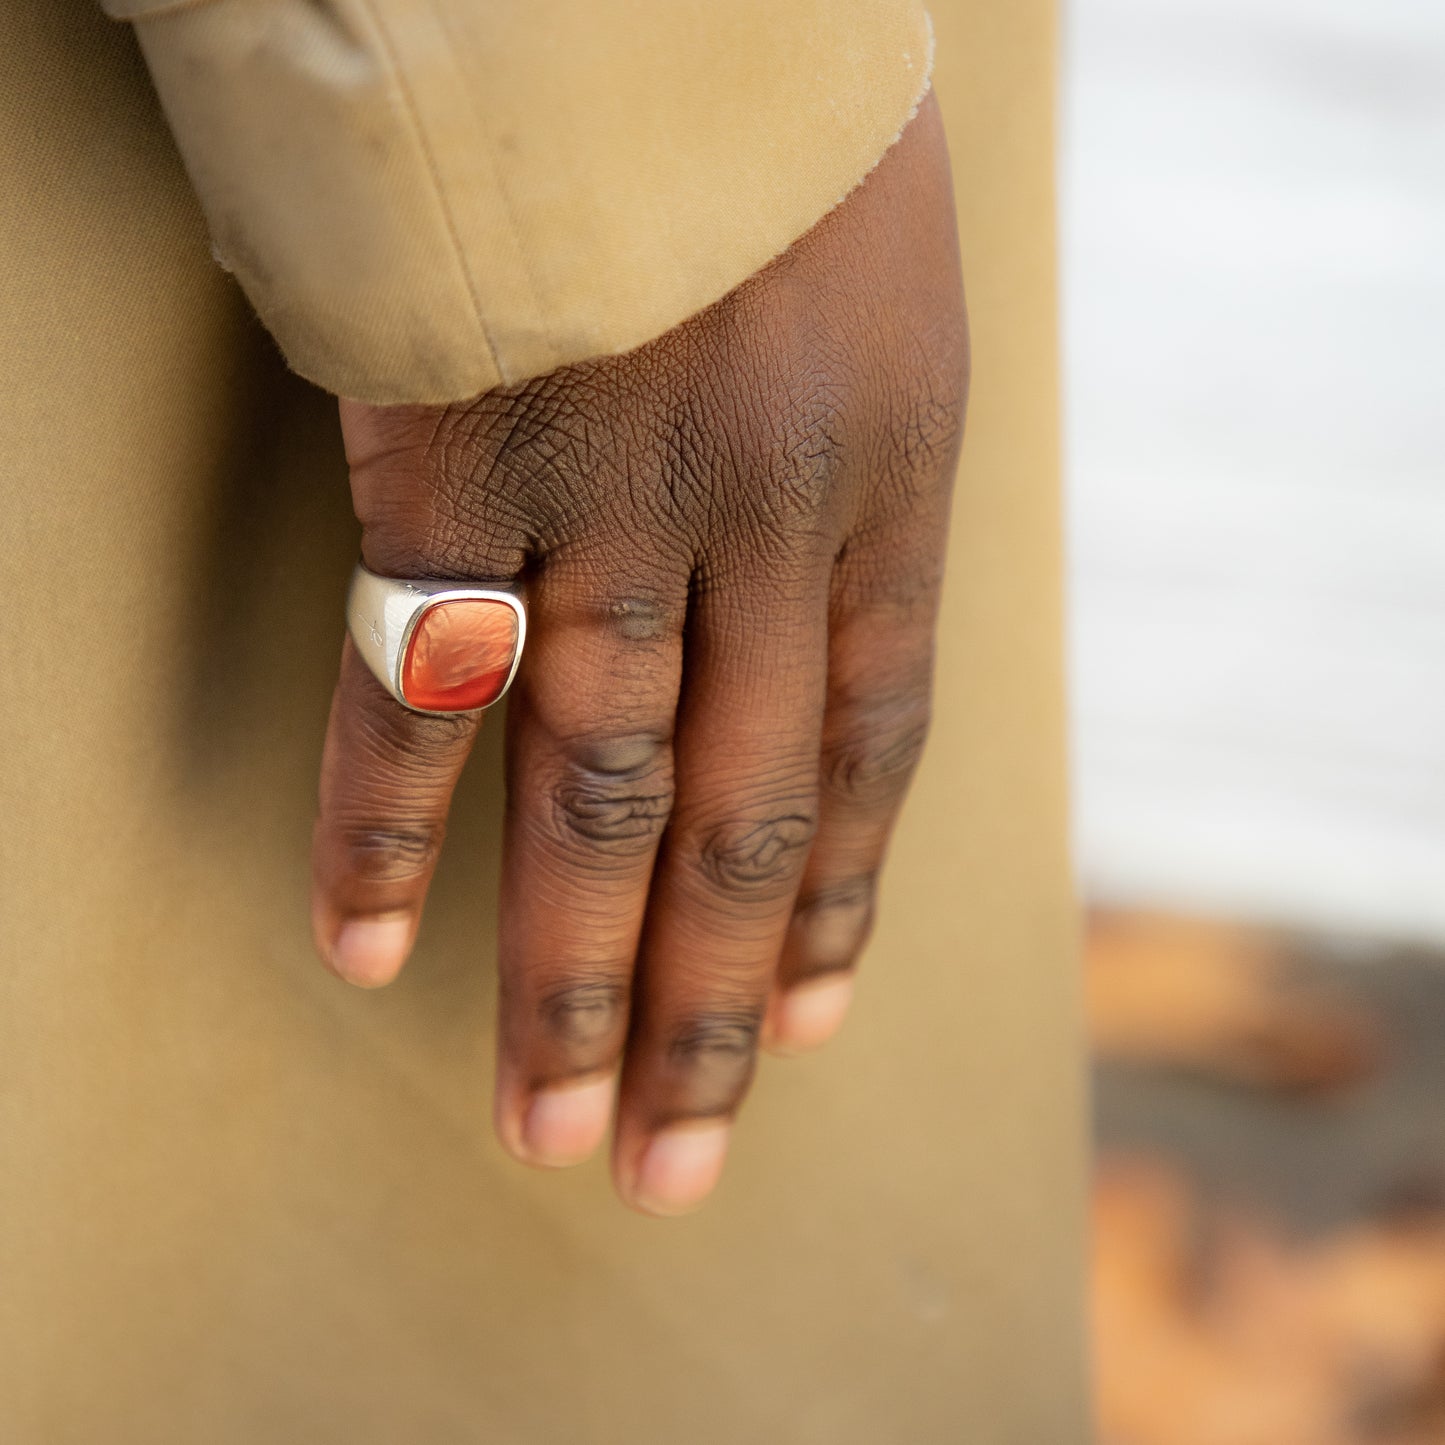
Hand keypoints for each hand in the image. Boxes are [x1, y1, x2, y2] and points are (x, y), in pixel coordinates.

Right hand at [310, 93, 966, 1215]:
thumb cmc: (774, 148)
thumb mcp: (887, 325)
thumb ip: (861, 493)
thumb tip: (819, 629)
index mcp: (891, 492)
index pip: (871, 759)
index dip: (831, 915)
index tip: (790, 1035)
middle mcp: (769, 529)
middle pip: (739, 826)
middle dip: (699, 1015)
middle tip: (664, 1162)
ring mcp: (614, 505)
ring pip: (595, 800)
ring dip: (564, 980)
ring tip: (541, 1125)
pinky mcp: (459, 464)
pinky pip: (414, 688)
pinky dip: (380, 827)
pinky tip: (361, 948)